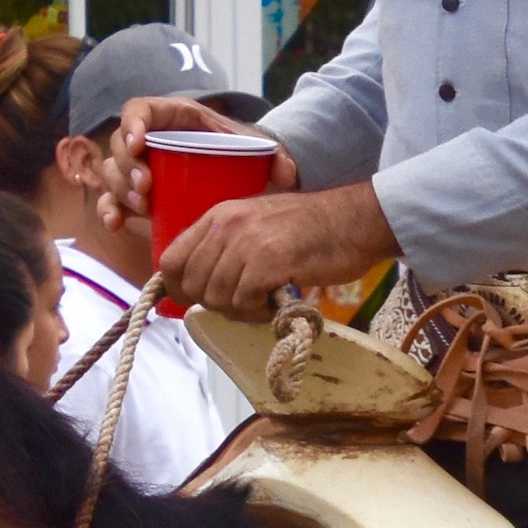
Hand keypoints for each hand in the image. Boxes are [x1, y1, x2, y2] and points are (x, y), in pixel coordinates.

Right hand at [97, 95, 290, 231]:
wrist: (242, 176)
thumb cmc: (244, 154)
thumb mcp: (260, 150)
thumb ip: (277, 156)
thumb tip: (286, 171)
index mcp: (175, 117)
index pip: (140, 109)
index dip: (132, 122)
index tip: (139, 142)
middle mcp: (151, 139)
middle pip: (121, 144)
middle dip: (128, 166)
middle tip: (148, 187)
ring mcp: (140, 167)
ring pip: (113, 172)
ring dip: (121, 189)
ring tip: (144, 206)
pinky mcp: (136, 194)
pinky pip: (112, 199)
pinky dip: (110, 210)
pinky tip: (116, 223)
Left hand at [162, 185, 396, 316]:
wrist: (356, 221)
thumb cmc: (312, 229)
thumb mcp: (257, 226)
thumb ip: (226, 248)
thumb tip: (198, 285)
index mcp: (219, 215)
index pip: (171, 260)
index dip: (178, 289)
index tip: (199, 300)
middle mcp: (227, 224)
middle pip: (191, 284)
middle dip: (214, 304)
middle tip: (244, 304)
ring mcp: (247, 241)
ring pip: (216, 297)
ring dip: (239, 311)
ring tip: (264, 303)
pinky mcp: (269, 260)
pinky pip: (243, 302)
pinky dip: (257, 312)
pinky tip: (276, 303)